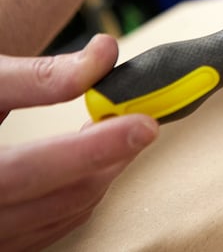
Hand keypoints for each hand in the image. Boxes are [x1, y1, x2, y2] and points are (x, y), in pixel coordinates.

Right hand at [0, 35, 158, 250]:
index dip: (93, 149)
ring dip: (103, 174)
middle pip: (62, 197)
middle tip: (140, 121)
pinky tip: (94, 162)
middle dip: (111, 157)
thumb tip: (104, 52)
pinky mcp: (6, 241)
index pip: (32, 171)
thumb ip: (38, 76)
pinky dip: (84, 192)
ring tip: (118, 133)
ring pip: (66, 214)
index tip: (144, 124)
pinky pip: (56, 225)